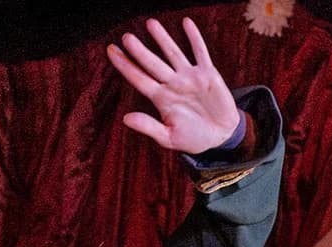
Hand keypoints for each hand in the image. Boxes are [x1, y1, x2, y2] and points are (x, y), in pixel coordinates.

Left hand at [107, 18, 239, 154]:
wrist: (219, 136)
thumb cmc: (192, 139)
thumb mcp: (168, 138)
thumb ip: (148, 127)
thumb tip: (126, 119)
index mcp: (161, 99)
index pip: (139, 79)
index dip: (125, 66)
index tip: (111, 52)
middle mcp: (172, 84)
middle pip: (152, 63)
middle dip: (139, 51)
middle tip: (126, 37)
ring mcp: (189, 77)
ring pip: (173, 53)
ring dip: (162, 39)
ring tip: (151, 23)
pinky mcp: (207, 74)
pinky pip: (200, 52)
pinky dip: (194, 38)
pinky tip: (186, 23)